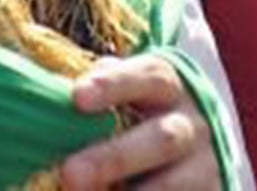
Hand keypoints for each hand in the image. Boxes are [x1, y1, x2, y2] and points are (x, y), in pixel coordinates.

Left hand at [57, 56, 218, 188]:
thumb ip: (100, 93)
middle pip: (161, 138)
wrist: (195, 150)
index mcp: (168, 87)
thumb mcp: (128, 94)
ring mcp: (202, 167)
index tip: (77, 98)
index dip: (113, 86)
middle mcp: (190, 125)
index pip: (147, 77)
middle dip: (114, 158)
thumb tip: (54, 98)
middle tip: (70, 174)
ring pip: (172, 185)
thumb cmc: (139, 115)